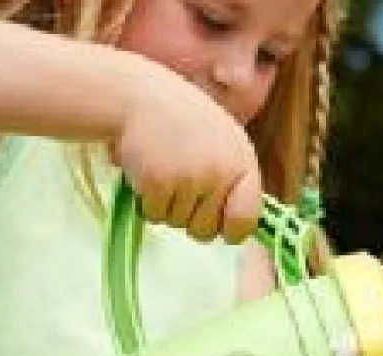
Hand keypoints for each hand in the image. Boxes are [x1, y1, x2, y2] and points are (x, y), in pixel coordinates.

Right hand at [110, 55, 261, 243]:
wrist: (137, 97)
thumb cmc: (182, 121)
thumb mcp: (223, 144)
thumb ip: (233, 182)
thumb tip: (234, 229)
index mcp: (242, 162)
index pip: (246, 220)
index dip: (231, 230)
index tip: (222, 229)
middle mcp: (220, 172)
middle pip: (207, 231)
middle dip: (191, 219)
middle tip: (181, 187)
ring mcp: (190, 178)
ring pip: (178, 224)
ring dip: (167, 207)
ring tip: (164, 171)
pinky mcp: (159, 183)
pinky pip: (154, 216)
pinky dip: (147, 202)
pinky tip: (148, 173)